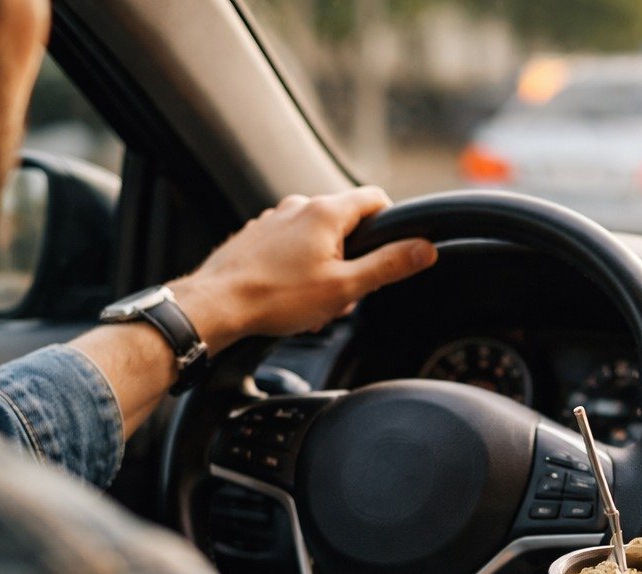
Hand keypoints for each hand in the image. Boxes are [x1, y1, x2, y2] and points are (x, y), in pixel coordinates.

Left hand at [170, 186, 436, 352]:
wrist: (217, 305)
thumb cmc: (277, 297)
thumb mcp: (345, 287)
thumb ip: (389, 265)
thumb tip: (424, 248)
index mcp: (327, 212)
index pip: (376, 199)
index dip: (391, 224)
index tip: (390, 252)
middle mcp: (299, 207)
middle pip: (346, 224)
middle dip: (352, 259)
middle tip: (345, 295)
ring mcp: (274, 219)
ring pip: (316, 238)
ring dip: (325, 268)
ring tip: (314, 303)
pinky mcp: (256, 236)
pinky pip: (289, 247)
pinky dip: (298, 269)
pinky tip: (289, 297)